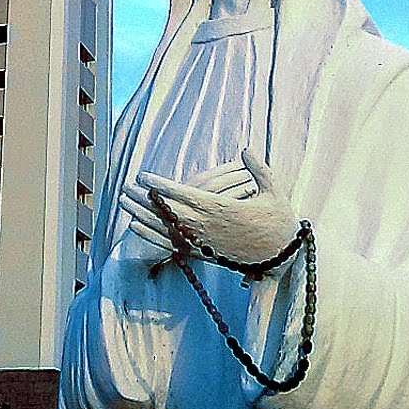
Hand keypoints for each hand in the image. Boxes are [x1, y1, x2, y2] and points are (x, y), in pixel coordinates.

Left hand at [119, 148, 298, 265]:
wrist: (285, 259)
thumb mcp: (274, 191)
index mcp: (222, 209)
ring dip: (142, 214)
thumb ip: (259, 169)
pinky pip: (171, 245)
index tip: (144, 177)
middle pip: (168, 211)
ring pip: (165, 228)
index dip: (161, 186)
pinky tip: (136, 226)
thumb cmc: (280, 223)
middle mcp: (208, 227)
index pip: (184, 195)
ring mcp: (204, 242)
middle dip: (145, 198)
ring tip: (123, 202)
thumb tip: (246, 149)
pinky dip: (151, 235)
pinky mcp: (203, 254)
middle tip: (124, 187)